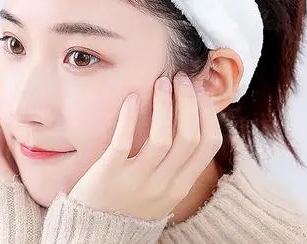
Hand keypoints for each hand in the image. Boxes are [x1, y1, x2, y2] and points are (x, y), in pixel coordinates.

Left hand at [68, 72, 221, 219]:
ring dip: (164, 105)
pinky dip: (130, 117)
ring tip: (161, 82)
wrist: (97, 234)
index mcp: (181, 186)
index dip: (207, 111)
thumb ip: (177, 162)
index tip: (198, 89)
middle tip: (180, 78)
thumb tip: (190, 118)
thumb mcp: (164, 188)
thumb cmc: (132, 202)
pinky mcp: (109, 175)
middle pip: (189, 136)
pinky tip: (132, 98)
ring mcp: (136, 181)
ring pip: (162, 138)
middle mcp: (163, 185)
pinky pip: (123, 142)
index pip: (209, 144)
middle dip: (188, 101)